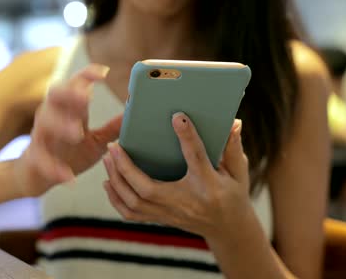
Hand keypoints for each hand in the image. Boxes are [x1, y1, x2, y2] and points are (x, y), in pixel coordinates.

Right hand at [14, 64, 122, 196]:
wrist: (38, 174)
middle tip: (86, 98)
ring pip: (45, 123)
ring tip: (77, 133)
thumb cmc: (70, 152)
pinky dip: (54, 167)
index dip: (87, 76)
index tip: (104, 73)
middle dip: (69, 94)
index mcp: (68, 109)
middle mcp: (52, 116)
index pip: (75, 85)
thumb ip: (114, 127)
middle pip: (55, 95)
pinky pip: (42, 160)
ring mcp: (42, 136)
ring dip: (61, 126)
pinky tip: (67, 177)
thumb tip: (136, 113)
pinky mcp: (35, 158)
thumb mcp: (96, 140)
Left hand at [103, 112, 250, 239]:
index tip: (177, 117)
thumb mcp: (238, 171)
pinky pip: (132, 214)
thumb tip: (234, 122)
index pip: (197, 158)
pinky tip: (108, 183)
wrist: (228, 229)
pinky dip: (116, 199)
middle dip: (126, 167)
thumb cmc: (233, 194)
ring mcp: (170, 215)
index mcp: (209, 185)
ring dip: (117, 180)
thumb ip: (233, 147)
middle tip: (113, 145)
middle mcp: (186, 203)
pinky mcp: (161, 219)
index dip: (187, 137)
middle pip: (148, 189)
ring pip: (134, 203)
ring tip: (108, 158)